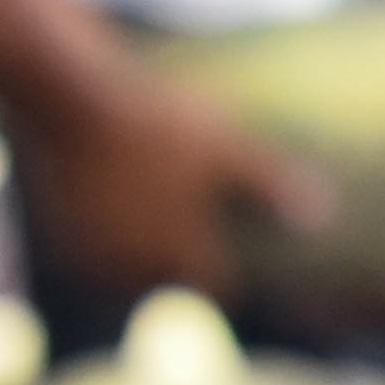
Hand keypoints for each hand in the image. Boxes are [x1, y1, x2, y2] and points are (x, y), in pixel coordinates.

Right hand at [8, 57, 321, 314]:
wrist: (68, 100)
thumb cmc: (155, 122)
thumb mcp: (223, 146)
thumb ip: (270, 183)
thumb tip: (321, 215)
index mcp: (182, 257)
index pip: (216, 285)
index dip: (224, 264)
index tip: (225, 239)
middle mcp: (136, 273)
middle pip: (171, 283)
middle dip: (180, 261)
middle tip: (183, 221)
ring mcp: (96, 265)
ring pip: (130, 278)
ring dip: (141, 258)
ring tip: (149, 214)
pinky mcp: (64, 250)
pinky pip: (97, 261)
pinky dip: (109, 244)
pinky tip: (117, 208)